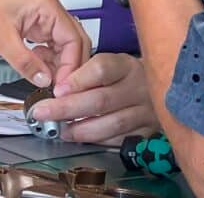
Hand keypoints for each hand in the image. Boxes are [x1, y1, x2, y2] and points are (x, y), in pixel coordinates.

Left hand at [0, 0, 90, 87]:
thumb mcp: (1, 38)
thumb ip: (26, 62)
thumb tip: (45, 80)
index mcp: (45, 3)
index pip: (73, 37)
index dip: (71, 64)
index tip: (63, 85)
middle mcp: (46, 9)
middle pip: (71, 41)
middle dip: (68, 66)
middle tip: (60, 88)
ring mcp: (38, 18)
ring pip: (60, 46)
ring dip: (57, 65)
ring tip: (48, 84)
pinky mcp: (28, 28)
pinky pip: (46, 47)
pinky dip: (45, 61)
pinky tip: (38, 71)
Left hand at [29, 52, 157, 144]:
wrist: (160, 88)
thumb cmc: (125, 77)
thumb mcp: (109, 64)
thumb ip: (85, 74)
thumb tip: (54, 88)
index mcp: (126, 65)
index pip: (101, 69)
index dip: (77, 80)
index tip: (57, 90)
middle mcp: (139, 87)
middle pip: (101, 100)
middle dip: (67, 108)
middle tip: (43, 112)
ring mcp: (146, 111)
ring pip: (111, 123)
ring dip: (81, 129)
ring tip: (61, 130)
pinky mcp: (148, 131)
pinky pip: (119, 139)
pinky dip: (97, 140)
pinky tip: (81, 137)